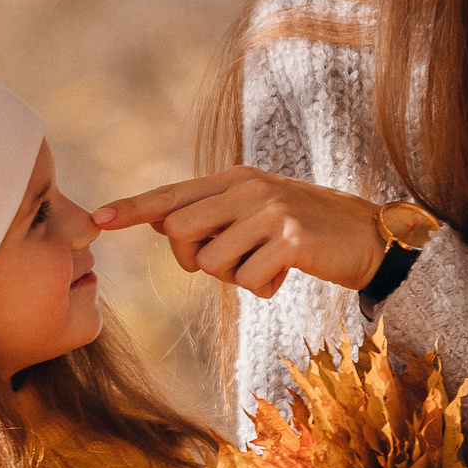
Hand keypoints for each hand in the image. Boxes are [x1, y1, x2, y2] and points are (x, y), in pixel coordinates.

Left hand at [93, 167, 386, 298]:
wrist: (369, 237)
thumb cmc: (307, 232)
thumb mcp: (259, 214)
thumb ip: (216, 216)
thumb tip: (165, 226)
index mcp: (235, 180)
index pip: (172, 195)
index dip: (133, 208)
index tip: (98, 219)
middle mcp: (248, 188)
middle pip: (180, 233)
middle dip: (193, 260)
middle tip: (228, 263)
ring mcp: (270, 211)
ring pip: (212, 262)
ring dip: (233, 277)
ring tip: (266, 265)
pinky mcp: (291, 238)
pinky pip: (247, 279)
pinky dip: (262, 287)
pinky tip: (286, 274)